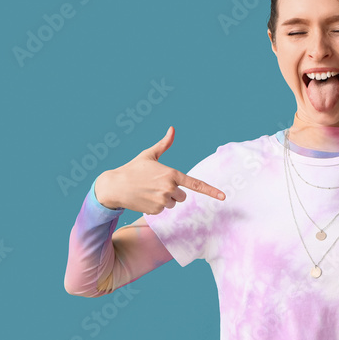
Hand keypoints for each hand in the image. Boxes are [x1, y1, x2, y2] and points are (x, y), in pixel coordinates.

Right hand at [95, 126, 224, 213]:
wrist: (114, 186)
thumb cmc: (133, 169)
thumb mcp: (149, 155)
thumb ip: (164, 144)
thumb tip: (172, 129)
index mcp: (171, 174)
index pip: (195, 184)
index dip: (211, 191)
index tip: (224, 197)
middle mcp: (169, 188)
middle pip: (182, 196)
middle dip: (173, 192)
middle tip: (156, 185)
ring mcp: (162, 200)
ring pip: (173, 203)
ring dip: (164, 199)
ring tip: (149, 191)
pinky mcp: (155, 210)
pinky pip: (162, 210)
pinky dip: (155, 206)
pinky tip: (144, 199)